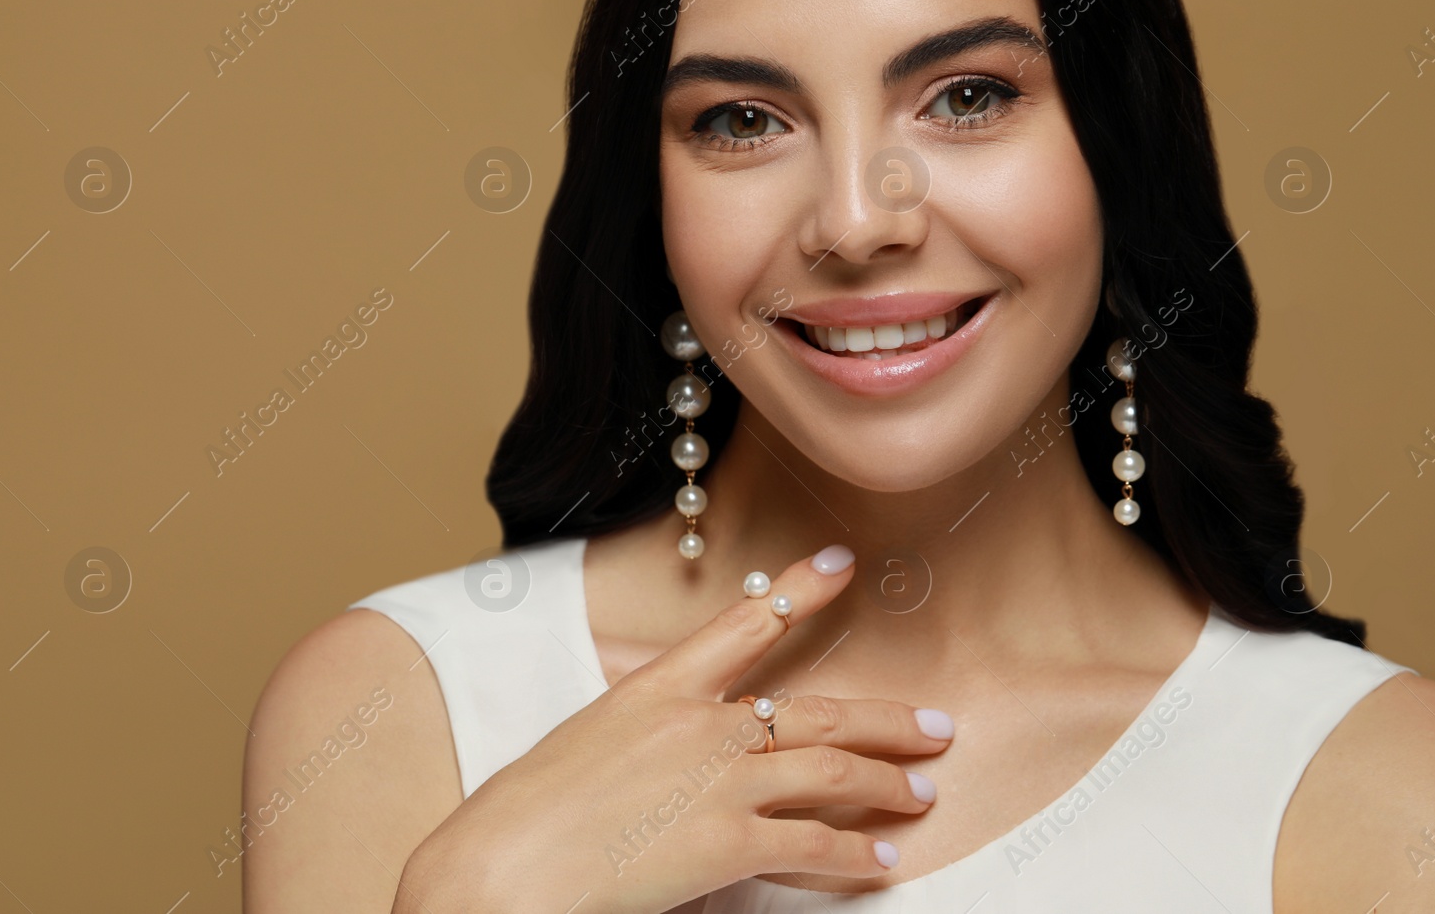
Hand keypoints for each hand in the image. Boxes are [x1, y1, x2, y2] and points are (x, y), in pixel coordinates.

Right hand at [403, 544, 953, 913]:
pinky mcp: (728, 841)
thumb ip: (644, 742)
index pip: (742, 625)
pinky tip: (883, 863)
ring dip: (886, 783)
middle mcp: (698, 724)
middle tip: (935, 723)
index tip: (840, 565)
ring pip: (831, 771)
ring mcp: (719, 779)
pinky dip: (857, 856)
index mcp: (654, 690)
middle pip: (816, 710)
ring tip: (922, 789)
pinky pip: (814, 845)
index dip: (799, 591)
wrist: (499, 870)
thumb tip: (680, 761)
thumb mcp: (583, 750)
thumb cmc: (521, 818)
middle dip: (884, 717)